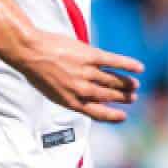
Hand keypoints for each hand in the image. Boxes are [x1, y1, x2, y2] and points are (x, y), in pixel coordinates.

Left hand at [13, 33, 142, 122]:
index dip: (112, 116)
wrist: (28, 51)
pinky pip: (114, 62)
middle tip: (132, 98)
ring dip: (126, 84)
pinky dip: (128, 65)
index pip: (97, 113)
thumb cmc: (36, 71)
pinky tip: (139, 68)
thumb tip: (84, 97)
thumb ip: (70, 94)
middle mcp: (81, 90)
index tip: (123, 116)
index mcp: (70, 101)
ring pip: (113, 81)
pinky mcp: (90, 56)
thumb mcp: (51, 90)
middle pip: (108, 96)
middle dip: (122, 98)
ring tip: (134, 85)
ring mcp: (86, 72)